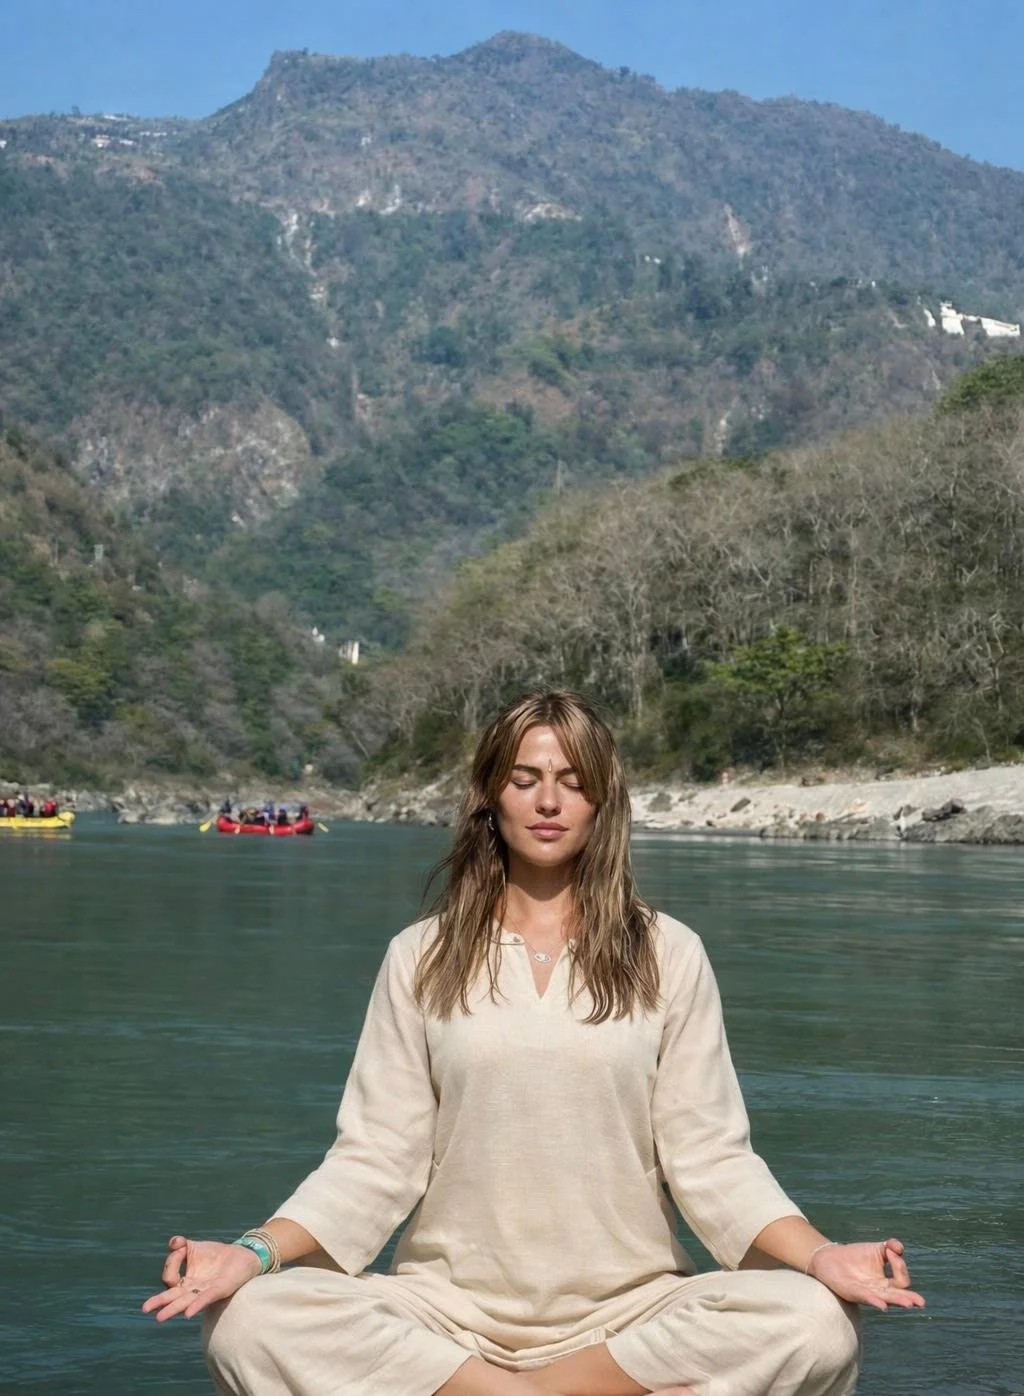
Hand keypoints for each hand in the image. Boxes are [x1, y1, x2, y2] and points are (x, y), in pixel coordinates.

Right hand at [141, 1234, 260, 1322]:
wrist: (242, 1255)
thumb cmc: (216, 1254)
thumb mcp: (195, 1246)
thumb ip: (181, 1246)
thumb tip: (173, 1243)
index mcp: (185, 1280)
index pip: (170, 1277)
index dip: (171, 1261)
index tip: (179, 1247)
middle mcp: (192, 1289)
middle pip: (173, 1297)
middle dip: (159, 1302)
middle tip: (145, 1309)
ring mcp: (204, 1291)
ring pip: (185, 1301)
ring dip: (173, 1309)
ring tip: (160, 1317)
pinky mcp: (219, 1290)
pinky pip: (205, 1299)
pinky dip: (196, 1305)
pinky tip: (188, 1313)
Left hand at [809, 1238, 924, 1311]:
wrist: (831, 1258)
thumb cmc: (856, 1256)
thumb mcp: (876, 1249)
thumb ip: (890, 1246)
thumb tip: (900, 1248)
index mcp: (887, 1282)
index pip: (902, 1279)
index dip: (900, 1265)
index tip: (890, 1250)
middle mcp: (880, 1290)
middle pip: (898, 1296)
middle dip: (909, 1298)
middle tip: (920, 1302)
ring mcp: (868, 1293)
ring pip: (886, 1299)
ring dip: (897, 1301)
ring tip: (908, 1304)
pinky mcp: (854, 1292)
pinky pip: (867, 1298)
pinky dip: (875, 1301)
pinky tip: (882, 1305)